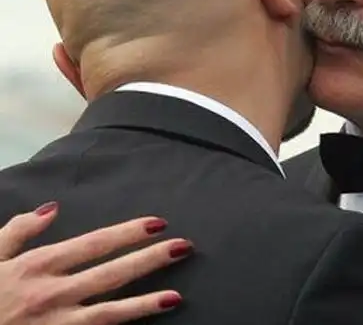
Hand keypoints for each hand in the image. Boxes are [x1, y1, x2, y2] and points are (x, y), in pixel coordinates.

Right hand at [0, 202, 192, 323]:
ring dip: (143, 304)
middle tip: (184, 247)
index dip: (128, 233)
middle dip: (149, 260)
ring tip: (175, 297)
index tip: (158, 224)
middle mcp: (50, 294)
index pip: (93, 244)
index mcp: (37, 266)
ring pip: (107, 313)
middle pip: (110, 274)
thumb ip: (18, 231)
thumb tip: (52, 208)